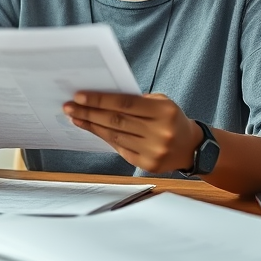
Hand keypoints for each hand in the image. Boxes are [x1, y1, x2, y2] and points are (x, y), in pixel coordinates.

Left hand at [63, 91, 202, 173]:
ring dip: (91, 126)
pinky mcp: (147, 165)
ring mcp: (153, 151)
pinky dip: (103, 138)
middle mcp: (159, 133)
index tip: (79, 96)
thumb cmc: (171, 119)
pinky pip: (119, 148)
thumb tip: (102, 98)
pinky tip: (91, 129)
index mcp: (163, 112)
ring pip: (114, 136)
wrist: (191, 147)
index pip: (125, 104)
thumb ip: (135, 101)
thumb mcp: (161, 103)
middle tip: (69, 106)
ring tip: (75, 117)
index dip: (100, 100)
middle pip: (116, 121)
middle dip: (89, 113)